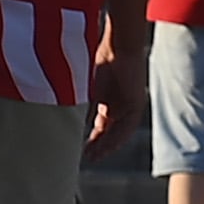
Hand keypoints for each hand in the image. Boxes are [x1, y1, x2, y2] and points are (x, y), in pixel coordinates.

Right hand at [84, 49, 145, 165]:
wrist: (119, 45)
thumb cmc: (101, 58)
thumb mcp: (87, 87)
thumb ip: (82, 103)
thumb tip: (66, 117)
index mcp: (108, 98)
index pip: (101, 124)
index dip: (92, 137)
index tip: (82, 149)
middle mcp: (120, 103)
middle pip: (110, 130)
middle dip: (98, 145)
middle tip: (87, 158)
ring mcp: (130, 104)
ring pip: (119, 131)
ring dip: (107, 145)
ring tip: (95, 156)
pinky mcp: (137, 103)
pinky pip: (128, 126)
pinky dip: (117, 137)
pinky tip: (107, 147)